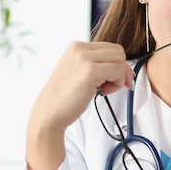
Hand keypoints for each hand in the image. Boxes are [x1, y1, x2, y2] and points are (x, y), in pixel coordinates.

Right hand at [26, 41, 133, 169]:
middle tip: (107, 90)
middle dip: (118, 71)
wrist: (47, 121)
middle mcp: (77, 47)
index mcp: (74, 47)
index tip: (108, 85)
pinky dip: (117, 83)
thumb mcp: (78, 80)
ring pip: (120, 59)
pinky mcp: (88, 70)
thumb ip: (95, 70)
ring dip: (118, 78)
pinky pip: (118, 69)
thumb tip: (123, 67)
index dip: (115, 67)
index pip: (110, 49)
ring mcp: (82, 57)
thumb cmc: (64, 106)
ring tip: (102, 93)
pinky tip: (103, 94)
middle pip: (118, 51)